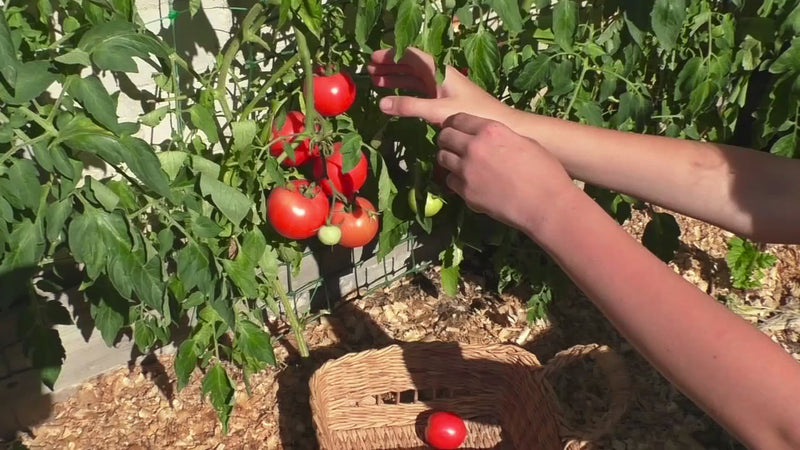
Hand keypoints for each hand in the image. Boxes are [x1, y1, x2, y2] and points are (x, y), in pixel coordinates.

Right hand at [368, 47, 510, 125]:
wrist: (495, 121)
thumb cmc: (470, 111)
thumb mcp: (437, 110)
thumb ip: (409, 106)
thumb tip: (381, 104)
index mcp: (437, 69)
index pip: (410, 55)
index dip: (391, 55)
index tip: (372, 59)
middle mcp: (438, 73)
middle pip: (409, 64)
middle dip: (390, 65)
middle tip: (369, 69)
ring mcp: (440, 85)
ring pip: (413, 77)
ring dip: (395, 77)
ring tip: (377, 80)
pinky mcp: (443, 97)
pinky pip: (419, 89)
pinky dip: (405, 90)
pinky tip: (395, 95)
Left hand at [436, 113, 575, 232]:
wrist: (546, 205)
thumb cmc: (545, 172)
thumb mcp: (525, 142)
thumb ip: (501, 137)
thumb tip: (490, 139)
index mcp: (490, 130)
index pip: (458, 119)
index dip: (453, 123)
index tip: (454, 128)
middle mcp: (473, 147)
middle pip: (445, 137)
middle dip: (447, 139)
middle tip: (452, 145)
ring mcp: (466, 171)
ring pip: (442, 158)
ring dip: (449, 159)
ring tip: (459, 163)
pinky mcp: (465, 192)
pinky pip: (450, 181)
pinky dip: (456, 180)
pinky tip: (468, 182)